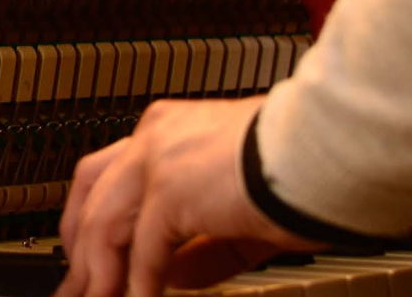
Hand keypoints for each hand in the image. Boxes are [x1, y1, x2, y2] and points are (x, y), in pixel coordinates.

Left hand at [55, 96, 316, 296]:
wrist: (334, 148)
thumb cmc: (307, 170)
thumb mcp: (242, 216)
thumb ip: (203, 248)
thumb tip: (167, 278)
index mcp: (169, 131)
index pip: (108, 174)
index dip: (91, 217)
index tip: (87, 254)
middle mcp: (154, 137)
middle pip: (89, 193)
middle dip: (78, 245)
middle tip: (76, 287)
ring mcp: (158, 160)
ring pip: (106, 223)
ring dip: (100, 274)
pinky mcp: (172, 189)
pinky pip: (144, 249)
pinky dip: (139, 285)